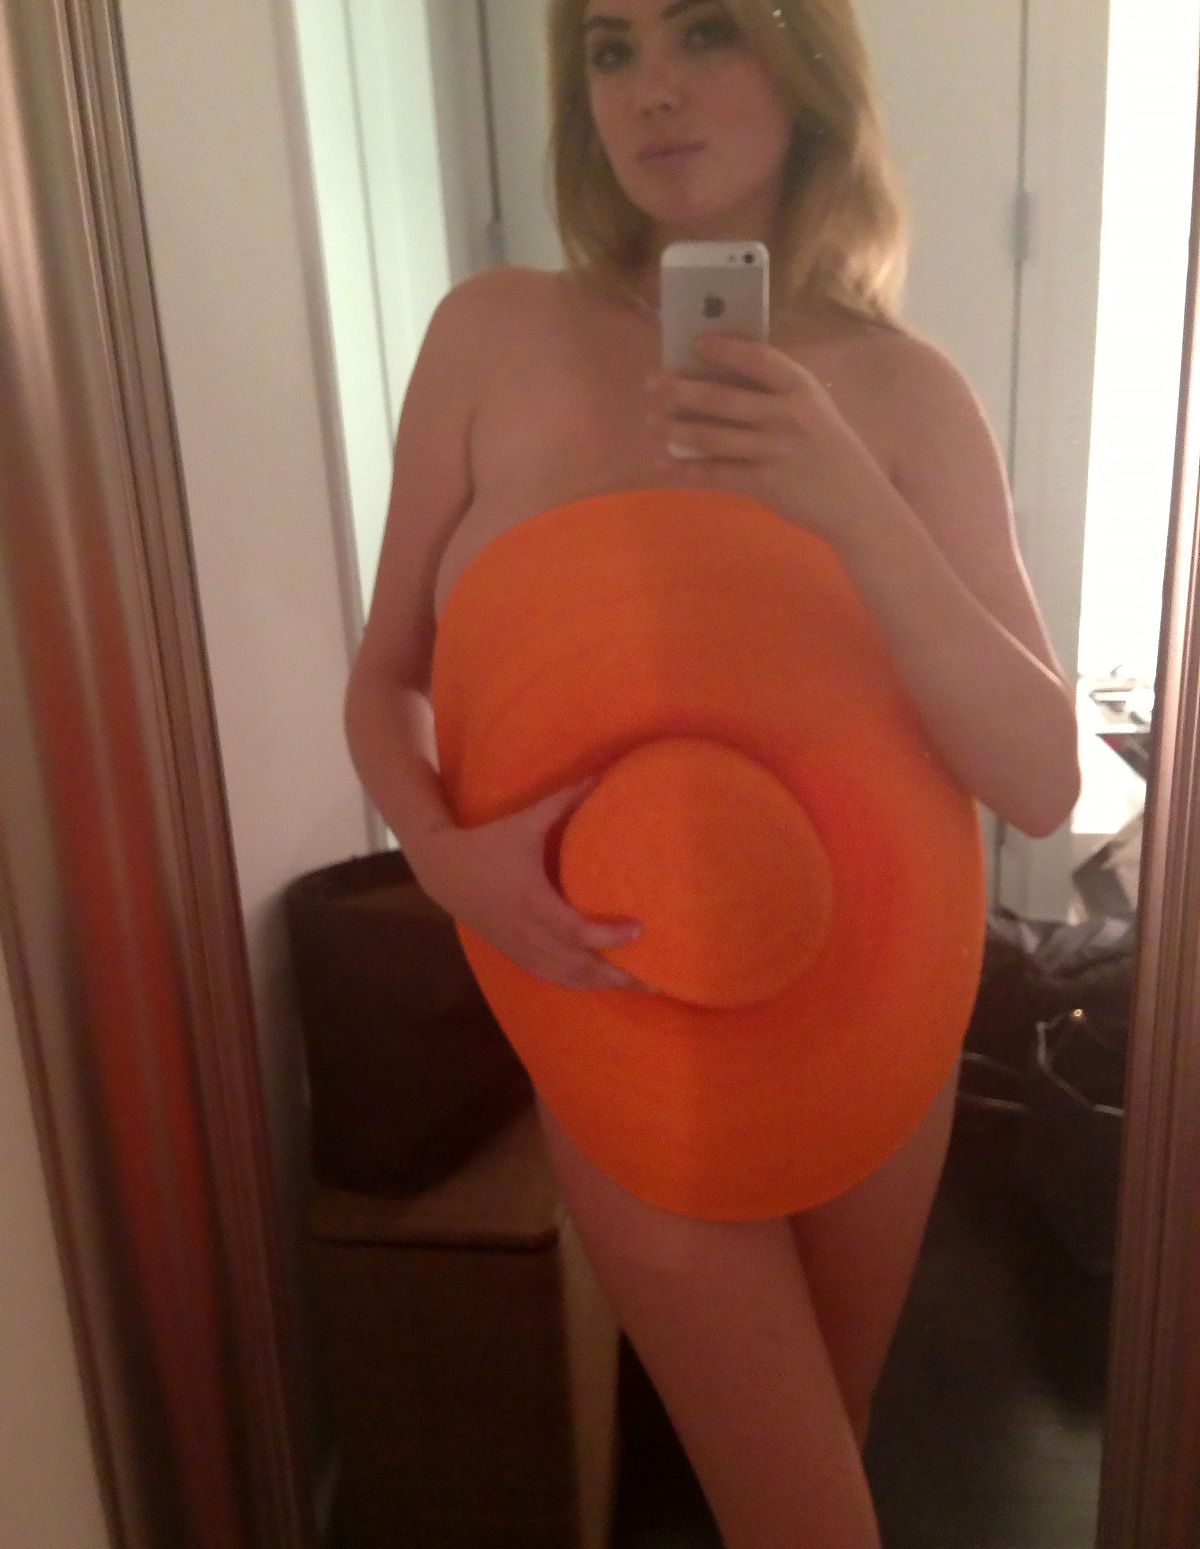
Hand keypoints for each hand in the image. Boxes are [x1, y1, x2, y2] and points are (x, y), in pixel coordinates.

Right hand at [405, 777, 651, 992]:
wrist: (443, 870)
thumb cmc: (488, 842)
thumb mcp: (524, 822)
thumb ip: (562, 801)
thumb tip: (601, 774)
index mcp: (531, 901)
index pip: (576, 930)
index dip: (609, 937)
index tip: (639, 930)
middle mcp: (527, 932)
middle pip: (578, 966)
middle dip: (616, 976)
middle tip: (654, 980)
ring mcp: (520, 948)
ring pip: (565, 978)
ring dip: (601, 985)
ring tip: (637, 986)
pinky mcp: (515, 954)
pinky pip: (551, 977)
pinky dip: (578, 983)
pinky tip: (600, 982)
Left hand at [647, 333, 891, 549]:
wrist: (857, 502)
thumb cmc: (828, 451)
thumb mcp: (813, 412)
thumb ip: (776, 396)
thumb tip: (717, 382)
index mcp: (801, 388)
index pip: (757, 357)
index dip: (723, 348)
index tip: (694, 344)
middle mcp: (787, 415)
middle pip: (723, 397)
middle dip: (681, 389)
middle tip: (651, 382)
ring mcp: (774, 450)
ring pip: (712, 436)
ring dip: (676, 429)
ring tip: (652, 423)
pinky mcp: (764, 483)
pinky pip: (716, 473)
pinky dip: (687, 469)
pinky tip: (665, 464)